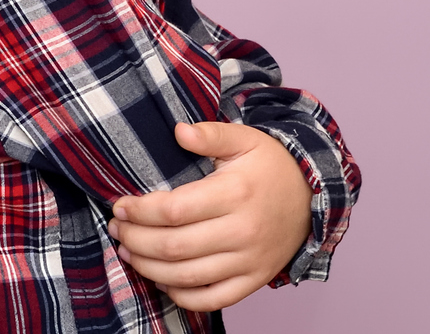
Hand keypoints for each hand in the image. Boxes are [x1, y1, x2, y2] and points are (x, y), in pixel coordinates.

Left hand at [107, 120, 312, 311]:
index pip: (174, 210)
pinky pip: (213, 299)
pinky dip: (182, 296)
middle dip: (136, 241)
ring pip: (188, 276)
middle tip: (116, 231)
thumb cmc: (270, 165)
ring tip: (128, 253)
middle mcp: (242, 231)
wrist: (313, 196)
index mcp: (235, 193)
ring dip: (149, 269)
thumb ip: (210, 133)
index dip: (140, 212)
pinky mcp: (254, 280)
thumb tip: (178, 131)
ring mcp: (249, 260)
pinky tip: (162, 281)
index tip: (120, 207)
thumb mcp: (244, 138)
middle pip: (174, 246)